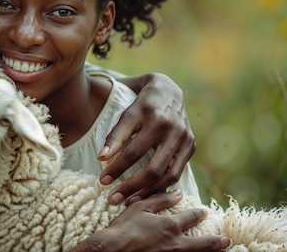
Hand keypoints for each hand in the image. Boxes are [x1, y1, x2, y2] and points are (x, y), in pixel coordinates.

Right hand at [68, 190, 230, 251]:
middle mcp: (176, 244)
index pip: (191, 218)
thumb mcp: (138, 208)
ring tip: (221, 251)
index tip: (204, 212)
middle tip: (225, 240)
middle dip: (216, 242)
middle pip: (204, 244)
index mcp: (170, 225)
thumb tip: (177, 193)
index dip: (199, 214)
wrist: (112, 251)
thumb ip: (159, 200)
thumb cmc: (122, 228)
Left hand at [98, 73, 195, 204]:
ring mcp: (184, 138)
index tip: (102, 181)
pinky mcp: (191, 146)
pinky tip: (146, 193)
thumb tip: (101, 158)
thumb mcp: (126, 113)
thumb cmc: (141, 104)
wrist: (168, 90)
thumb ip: (115, 135)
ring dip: (147, 191)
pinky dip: (161, 186)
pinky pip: (177, 173)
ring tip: (128, 201)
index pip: (131, 150)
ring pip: (167, 175)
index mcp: (150, 117)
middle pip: (152, 168)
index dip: (115, 168)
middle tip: (113, 199)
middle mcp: (170, 128)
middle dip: (131, 186)